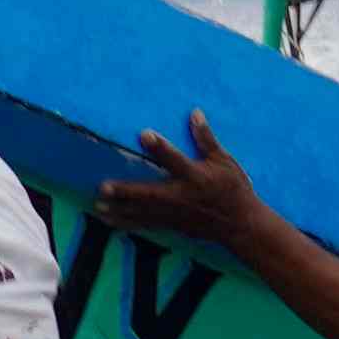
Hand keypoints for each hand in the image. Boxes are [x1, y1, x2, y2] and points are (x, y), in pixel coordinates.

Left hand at [96, 116, 265, 251]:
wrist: (241, 224)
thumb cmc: (233, 188)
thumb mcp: (224, 161)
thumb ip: (206, 139)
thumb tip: (195, 113)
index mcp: (196, 176)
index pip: (175, 159)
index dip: (161, 147)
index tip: (145, 133)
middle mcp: (182, 196)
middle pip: (150, 192)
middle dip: (127, 191)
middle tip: (103, 187)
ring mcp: (175, 213)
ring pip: (143, 212)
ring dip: (120, 210)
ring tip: (98, 206)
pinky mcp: (172, 225)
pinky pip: (146, 224)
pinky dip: (128, 223)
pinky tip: (110, 220)